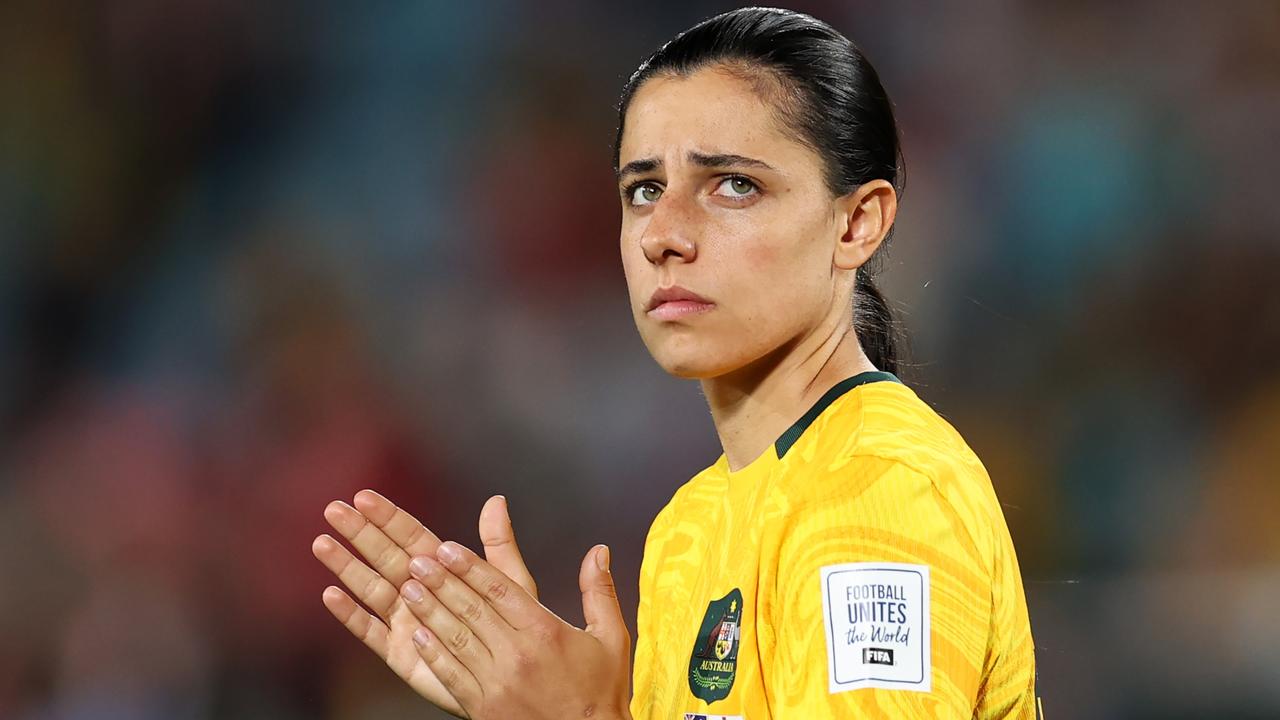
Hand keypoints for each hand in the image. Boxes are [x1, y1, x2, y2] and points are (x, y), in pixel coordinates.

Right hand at [312, 491, 536, 717]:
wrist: (509, 678)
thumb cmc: (511, 628)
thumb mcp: (509, 584)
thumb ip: (499, 544)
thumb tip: (497, 499)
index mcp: (443, 569)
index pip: (410, 536)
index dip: (388, 517)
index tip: (364, 497)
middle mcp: (418, 590)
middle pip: (384, 556)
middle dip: (359, 533)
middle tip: (334, 509)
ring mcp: (405, 620)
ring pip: (370, 588)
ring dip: (346, 567)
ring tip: (322, 544)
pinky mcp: (398, 652)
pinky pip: (369, 631)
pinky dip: (350, 615)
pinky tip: (332, 596)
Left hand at [399, 540, 631, 719]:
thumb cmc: (599, 692)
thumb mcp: (611, 637)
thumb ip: (599, 591)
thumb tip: (598, 552)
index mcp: (546, 631)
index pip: (500, 590)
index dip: (471, 567)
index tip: (447, 549)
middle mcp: (519, 655)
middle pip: (473, 610)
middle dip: (441, 582)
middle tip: (417, 560)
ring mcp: (499, 683)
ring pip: (457, 639)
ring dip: (430, 612)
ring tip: (408, 589)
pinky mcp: (484, 708)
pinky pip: (453, 675)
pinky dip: (434, 654)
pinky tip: (418, 636)